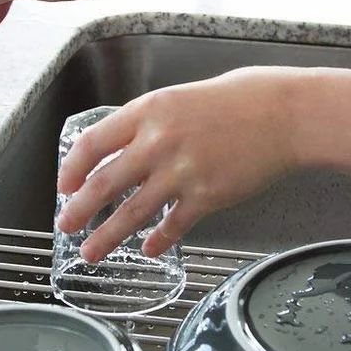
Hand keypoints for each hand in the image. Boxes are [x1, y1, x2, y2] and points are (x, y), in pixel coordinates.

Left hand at [56, 68, 304, 261]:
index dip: (72, 169)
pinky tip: (149, 249)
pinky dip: (157, 241)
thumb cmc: (239, 100)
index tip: (65, 185)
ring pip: (130, 214)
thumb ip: (149, 123)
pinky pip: (172, 226)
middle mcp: (158, 143)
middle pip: (103, 185)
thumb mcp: (180, 97)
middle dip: (78, 212)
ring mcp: (181, 172)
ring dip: (106, 237)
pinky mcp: (206, 197)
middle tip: (65, 226)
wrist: (285, 114)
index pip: (92, 144)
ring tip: (91, 252)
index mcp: (147, 112)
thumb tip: (123, 148)